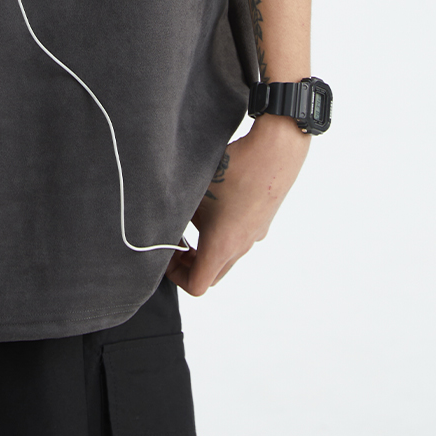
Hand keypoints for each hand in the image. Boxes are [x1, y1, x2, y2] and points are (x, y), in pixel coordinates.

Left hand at [165, 115, 309, 296]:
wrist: (275, 150)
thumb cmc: (233, 170)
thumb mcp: (194, 191)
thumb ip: (176, 213)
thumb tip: (161, 221)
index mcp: (223, 245)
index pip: (197, 286)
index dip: (175, 276)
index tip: (166, 252)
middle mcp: (242, 245)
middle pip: (212, 274)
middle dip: (189, 264)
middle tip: (176, 239)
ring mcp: (255, 233)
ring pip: (227, 254)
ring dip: (206, 244)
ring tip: (193, 215)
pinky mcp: (262, 219)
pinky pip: (239, 236)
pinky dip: (223, 230)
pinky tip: (215, 200)